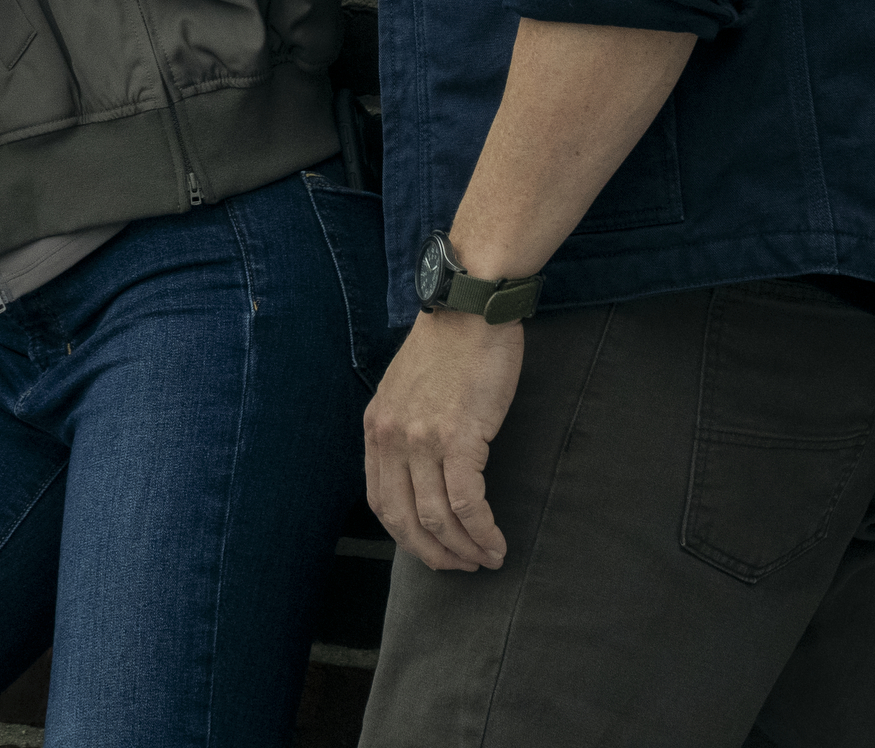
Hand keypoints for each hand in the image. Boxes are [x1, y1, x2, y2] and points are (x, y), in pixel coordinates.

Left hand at [364, 311, 525, 572]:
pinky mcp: (460, 437)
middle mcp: (392, 437)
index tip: (432, 551)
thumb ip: (405, 429)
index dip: (406, 537)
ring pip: (436, 518)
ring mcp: (423, 439)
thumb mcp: (406, 389)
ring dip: (464, 549)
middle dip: (433, 553)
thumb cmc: (450, 346)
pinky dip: (482, 531)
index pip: (380, 502)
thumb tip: (421, 473)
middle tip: (461, 567)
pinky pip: (467, 502)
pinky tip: (497, 542)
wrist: (471, 308)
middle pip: (403, 519)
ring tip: (487, 559)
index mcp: (377, 427)